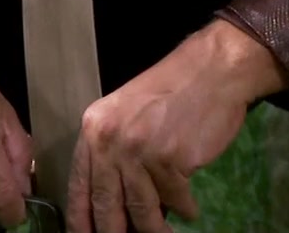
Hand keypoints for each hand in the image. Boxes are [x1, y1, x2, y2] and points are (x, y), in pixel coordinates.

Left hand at [67, 20, 288, 232]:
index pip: (79, 185)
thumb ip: (116, 155)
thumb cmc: (171, 92)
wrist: (210, 72)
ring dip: (154, 229)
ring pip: (141, 210)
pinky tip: (190, 209)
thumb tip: (119, 204)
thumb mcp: (128, 116)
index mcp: (94, 129)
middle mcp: (109, 141)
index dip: (80, 218)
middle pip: (105, 204)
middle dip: (113, 232)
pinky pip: (175, 200)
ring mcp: (138, 151)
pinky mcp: (169, 160)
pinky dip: (184, 209)